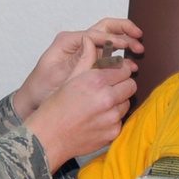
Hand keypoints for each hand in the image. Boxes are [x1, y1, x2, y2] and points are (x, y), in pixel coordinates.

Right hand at [12, 18, 142, 119]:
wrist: (48, 138)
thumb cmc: (55, 107)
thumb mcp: (69, 79)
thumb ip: (86, 59)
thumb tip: (90, 40)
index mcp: (97, 81)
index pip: (124, 69)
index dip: (119, 70)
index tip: (113, 73)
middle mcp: (107, 98)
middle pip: (131, 85)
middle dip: (122, 85)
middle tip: (108, 89)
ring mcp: (112, 117)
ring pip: (127, 103)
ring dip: (118, 102)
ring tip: (100, 105)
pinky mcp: (113, 132)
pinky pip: (120, 120)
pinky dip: (112, 119)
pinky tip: (97, 119)